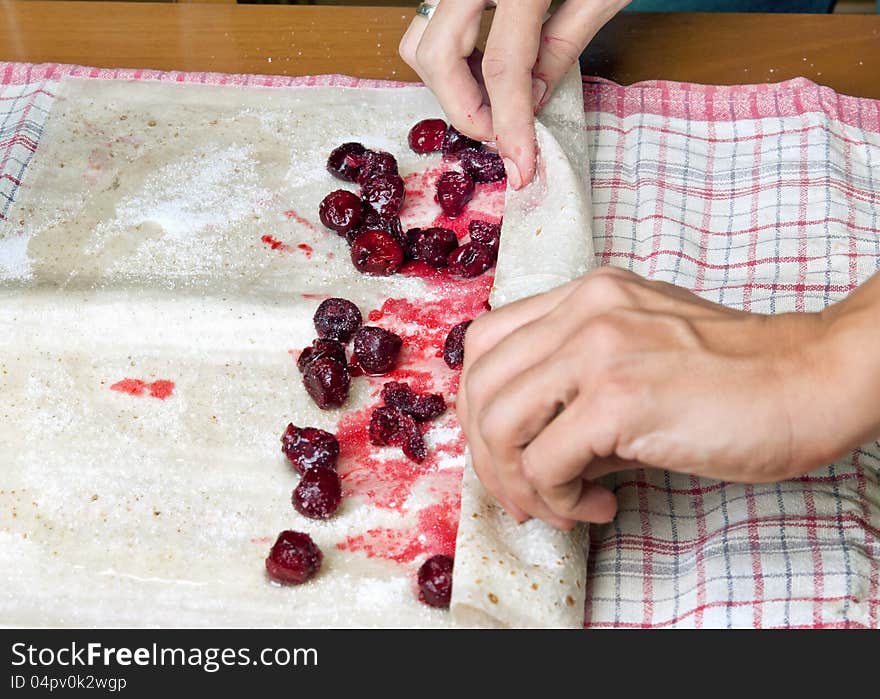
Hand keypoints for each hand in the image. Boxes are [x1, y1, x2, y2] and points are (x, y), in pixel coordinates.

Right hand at [399, 0, 627, 189]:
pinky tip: (485, 65)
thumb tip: (529, 102)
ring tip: (494, 100)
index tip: (520, 168)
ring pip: (419, 38)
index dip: (509, 127)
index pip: (505, 67)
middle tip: (501, 134)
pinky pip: (431, 19)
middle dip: (464, 109)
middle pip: (435, 56)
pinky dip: (449, 54)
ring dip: (448, 83)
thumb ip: (564, 43)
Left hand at [458, 266, 879, 529]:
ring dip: (519, 483)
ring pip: (498, 424)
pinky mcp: (620, 398)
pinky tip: (601, 504)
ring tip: (564, 505)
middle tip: (524, 495)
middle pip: (479, 386)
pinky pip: (544, 463)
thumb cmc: (734, 379)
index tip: (506, 454)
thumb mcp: (639, 355)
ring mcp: (599, 349)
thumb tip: (528, 450)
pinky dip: (558, 499)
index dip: (479, 408)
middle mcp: (584, 311)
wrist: (813, 381)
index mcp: (585, 296)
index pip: (484, 343)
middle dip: (488, 456)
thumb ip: (576, 386)